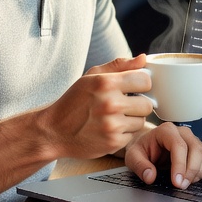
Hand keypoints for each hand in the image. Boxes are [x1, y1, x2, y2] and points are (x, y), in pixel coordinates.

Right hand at [36, 55, 153, 159]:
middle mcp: (110, 104)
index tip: (134, 88)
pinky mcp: (113, 143)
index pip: (146, 80)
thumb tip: (143, 58)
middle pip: (148, 104)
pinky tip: (109, 129)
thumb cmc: (74, 101)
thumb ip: (120, 65)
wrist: (54, 131)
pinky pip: (132, 135)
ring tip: (114, 117)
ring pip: (142, 120)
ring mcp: (112, 125)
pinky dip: (124, 133)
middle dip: (138, 104)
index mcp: (106, 83)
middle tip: (123, 105)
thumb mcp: (92, 76)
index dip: (141, 84)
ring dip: (132, 119)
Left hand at [125, 122, 201, 188]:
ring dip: (198, 172)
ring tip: (185, 182)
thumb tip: (150, 176)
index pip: (179, 146)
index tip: (176, 181)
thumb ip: (139, 165)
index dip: (180, 165)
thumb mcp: (133, 156)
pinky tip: (192, 178)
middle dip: (191, 171)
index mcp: (166, 131)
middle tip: (181, 186)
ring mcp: (193, 139)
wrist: (148, 145)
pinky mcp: (199, 148)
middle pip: (196, 149)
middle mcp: (183, 132)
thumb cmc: (142, 149)